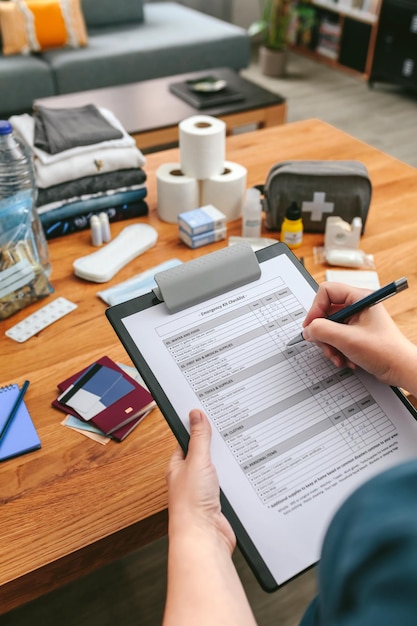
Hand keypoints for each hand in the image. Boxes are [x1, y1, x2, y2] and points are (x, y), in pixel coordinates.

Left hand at [166, 409, 235, 553]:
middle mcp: (190, 477)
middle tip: (231, 430)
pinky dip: (236, 479)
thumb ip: (199, 438)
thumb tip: (195, 415)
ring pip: (220, 469)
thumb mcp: (197, 461)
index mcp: (178, 466)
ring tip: (240, 450)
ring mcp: (205, 490)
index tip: (211, 415)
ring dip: (228, 464)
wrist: (204, 537)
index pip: (188, 440)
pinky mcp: (219, 501)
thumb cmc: (191, 504)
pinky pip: (229, 484)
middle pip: (206, 453)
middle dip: (218, 446)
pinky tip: (244, 473)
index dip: (199, 427)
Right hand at [302, 282, 416, 390]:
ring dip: (329, 345)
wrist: (400, 370)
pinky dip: (337, 350)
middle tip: (325, 345)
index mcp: (360, 298)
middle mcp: (357, 306)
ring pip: (329, 328)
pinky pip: (336, 338)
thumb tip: (308, 329)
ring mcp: (357, 321)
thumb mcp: (347, 339)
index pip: (327, 292)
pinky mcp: (356, 334)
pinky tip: (345, 360)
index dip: (315, 308)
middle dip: (323, 333)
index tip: (311, 326)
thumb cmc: (385, 351)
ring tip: (338, 357)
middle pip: (326, 312)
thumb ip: (322, 330)